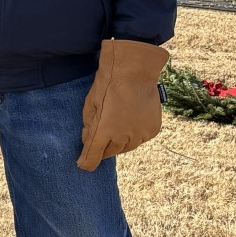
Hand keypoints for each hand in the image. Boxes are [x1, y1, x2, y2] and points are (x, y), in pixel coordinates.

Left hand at [76, 39, 168, 170]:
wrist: (134, 72)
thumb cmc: (107, 85)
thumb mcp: (90, 105)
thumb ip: (88, 127)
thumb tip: (88, 140)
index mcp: (104, 132)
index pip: (93, 156)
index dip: (86, 162)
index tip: (82, 164)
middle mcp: (123, 137)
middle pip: (110, 152)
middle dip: (102, 147)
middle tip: (99, 138)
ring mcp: (140, 135)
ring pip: (125, 147)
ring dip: (118, 142)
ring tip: (115, 127)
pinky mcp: (153, 130)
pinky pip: (140, 139)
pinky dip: (133, 135)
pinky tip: (129, 122)